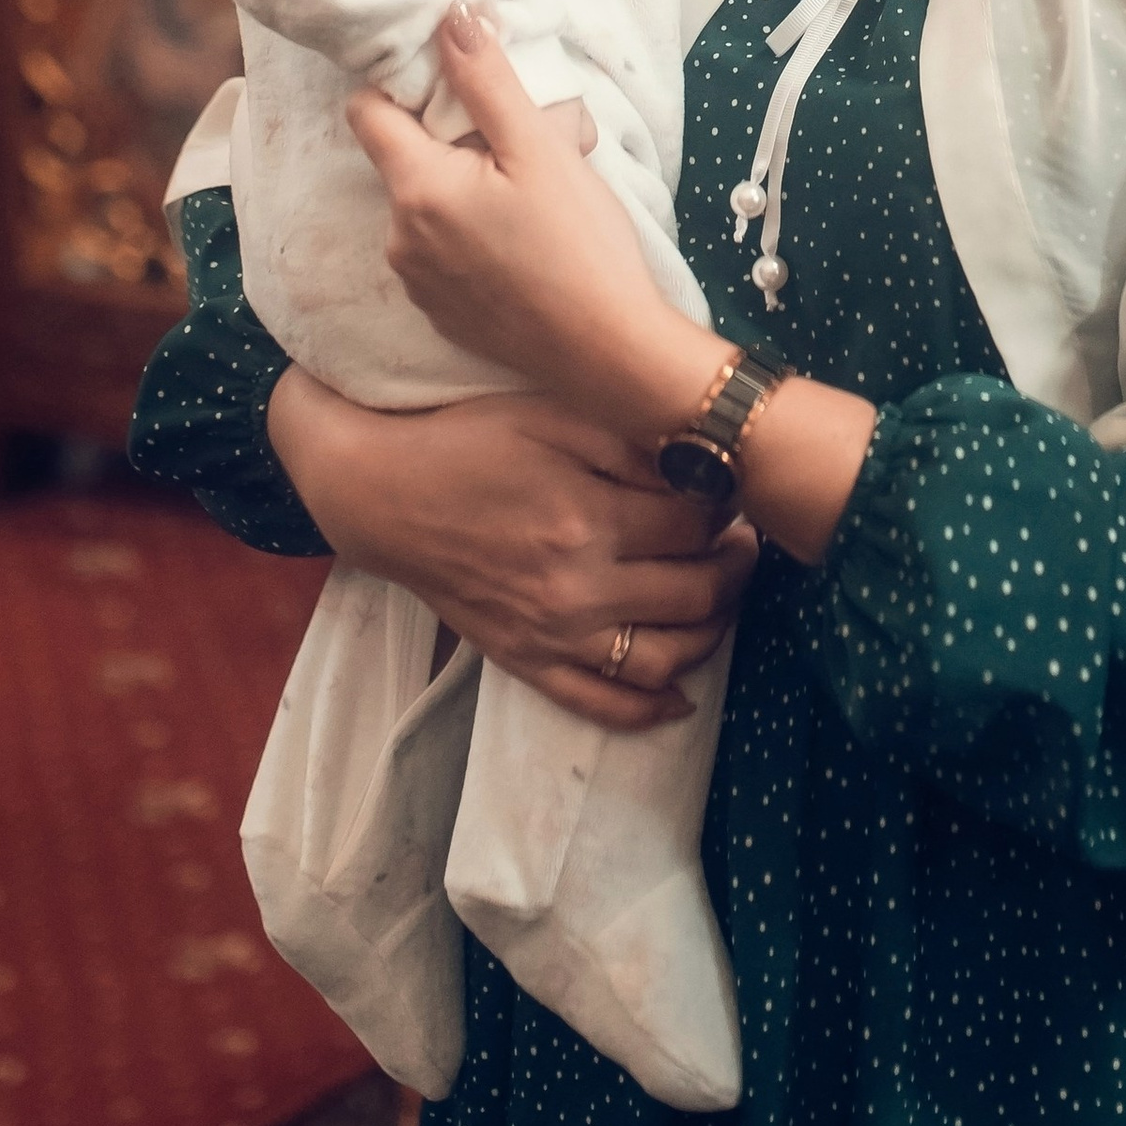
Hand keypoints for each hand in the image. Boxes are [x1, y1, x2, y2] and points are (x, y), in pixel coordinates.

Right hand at [268, 369, 755, 730]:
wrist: (382, 494)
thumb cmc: (469, 442)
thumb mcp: (552, 415)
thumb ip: (629, 442)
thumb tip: (701, 465)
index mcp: (589, 517)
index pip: (696, 525)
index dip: (726, 507)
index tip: (730, 493)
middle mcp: (577, 586)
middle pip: (695, 595)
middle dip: (734, 568)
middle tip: (743, 542)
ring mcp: (553, 633)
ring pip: (664, 659)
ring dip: (712, 634)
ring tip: (721, 598)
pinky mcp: (526, 662)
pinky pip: (600, 705)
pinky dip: (651, 710)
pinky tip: (681, 696)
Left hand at [349, 7, 887, 567]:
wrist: (609, 354)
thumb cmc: (581, 248)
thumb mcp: (540, 150)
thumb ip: (487, 81)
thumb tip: (450, 18)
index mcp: (417, 189)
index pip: (366, 111)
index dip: (403, 85)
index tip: (453, 80)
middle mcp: (399, 238)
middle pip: (407, 158)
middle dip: (458, 139)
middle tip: (527, 139)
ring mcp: (417, 282)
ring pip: (429, 205)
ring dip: (469, 188)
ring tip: (539, 194)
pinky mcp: (442, 312)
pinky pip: (443, 251)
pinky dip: (475, 233)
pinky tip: (529, 240)